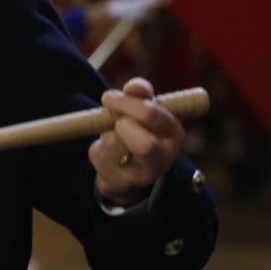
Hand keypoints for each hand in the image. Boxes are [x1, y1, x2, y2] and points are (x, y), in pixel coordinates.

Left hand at [89, 77, 183, 207]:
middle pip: (143, 144)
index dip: (127, 103)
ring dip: (106, 133)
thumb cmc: (139, 132)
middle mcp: (163, 158)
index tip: (108, 97)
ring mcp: (142, 175)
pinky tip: (106, 153)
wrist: (130, 174)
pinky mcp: (120, 183)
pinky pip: (99, 156)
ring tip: (112, 136)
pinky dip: (96, 147)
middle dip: (120, 124)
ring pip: (114, 144)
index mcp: (174, 135)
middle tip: (112, 117)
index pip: (152, 116)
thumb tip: (134, 86)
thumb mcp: (145, 112)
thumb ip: (141, 95)